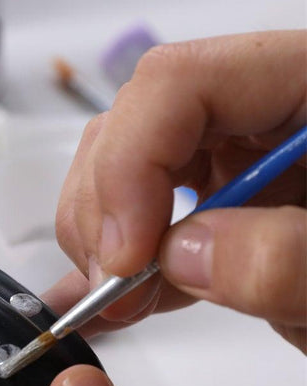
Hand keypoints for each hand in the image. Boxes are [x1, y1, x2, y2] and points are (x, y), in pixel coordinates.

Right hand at [52, 30, 305, 349]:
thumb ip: (287, 257)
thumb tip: (180, 253)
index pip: (177, 83)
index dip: (128, 164)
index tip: (124, 257)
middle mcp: (266, 112)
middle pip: (136, 126)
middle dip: (106, 210)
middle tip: (114, 288)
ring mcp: (244, 159)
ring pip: (128, 170)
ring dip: (105, 240)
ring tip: (119, 301)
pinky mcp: (232, 207)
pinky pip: (151, 218)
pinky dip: (118, 263)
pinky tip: (99, 300)